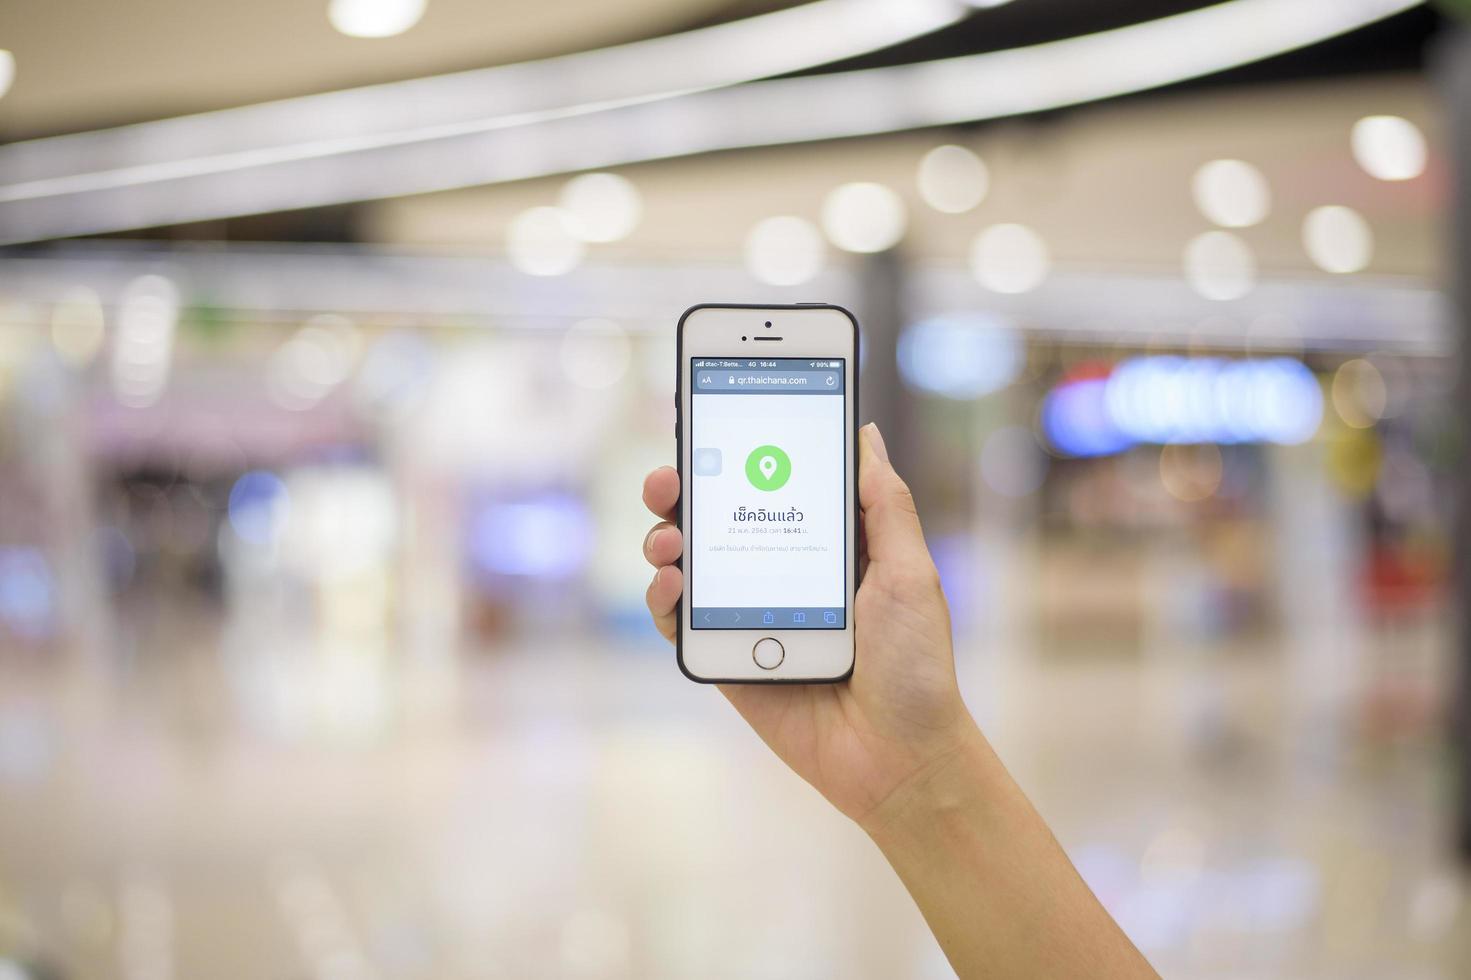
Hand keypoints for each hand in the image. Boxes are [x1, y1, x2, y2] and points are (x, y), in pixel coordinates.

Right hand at [641, 423, 977, 829]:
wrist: (901, 758)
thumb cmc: (918, 666)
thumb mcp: (912, 571)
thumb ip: (884, 503)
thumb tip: (863, 433)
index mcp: (826, 547)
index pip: (774, 486)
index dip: (740, 453)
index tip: (713, 422)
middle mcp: (782, 574)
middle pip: (718, 519)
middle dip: (684, 491)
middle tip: (670, 480)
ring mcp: (750, 616)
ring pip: (691, 565)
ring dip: (666, 540)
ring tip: (670, 538)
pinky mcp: (729, 660)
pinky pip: (683, 624)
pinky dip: (663, 600)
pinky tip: (671, 585)